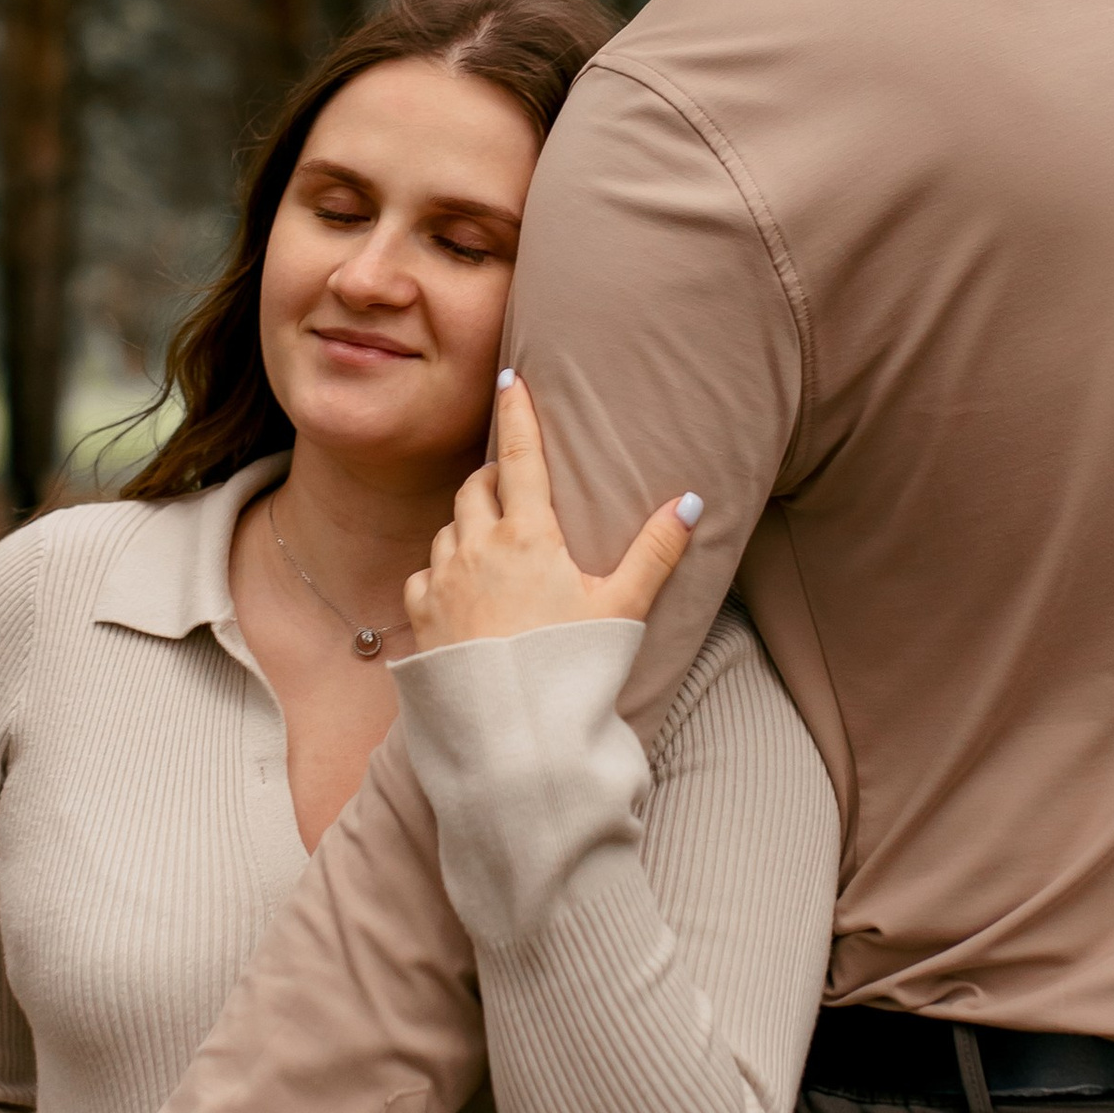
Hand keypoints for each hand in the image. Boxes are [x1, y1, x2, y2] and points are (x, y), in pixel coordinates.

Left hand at [404, 372, 700, 650]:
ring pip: (448, 529)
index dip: (516, 411)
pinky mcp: (420, 614)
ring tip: (493, 547)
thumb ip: (656, 550)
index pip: (519, 454)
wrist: (512, 734)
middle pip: (476, 487)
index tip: (510, 378)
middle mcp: (477, 547)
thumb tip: (692, 502)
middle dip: (492, 478)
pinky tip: (462, 592)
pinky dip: (442, 572)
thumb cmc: (571, 669)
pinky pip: (425, 574)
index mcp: (528, 535)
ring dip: (468, 526)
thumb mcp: (623, 607)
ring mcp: (443, 580)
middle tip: (511, 484)